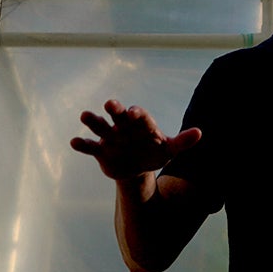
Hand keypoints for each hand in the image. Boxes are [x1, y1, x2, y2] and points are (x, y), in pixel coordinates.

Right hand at [69, 99, 201, 180]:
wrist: (137, 168)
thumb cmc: (154, 152)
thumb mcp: (169, 149)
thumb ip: (182, 142)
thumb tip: (199, 132)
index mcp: (141, 124)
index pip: (140, 116)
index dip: (137, 114)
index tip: (134, 113)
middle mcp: (124, 126)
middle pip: (118, 115)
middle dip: (115, 109)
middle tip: (110, 103)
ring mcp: (111, 137)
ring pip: (100, 126)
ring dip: (93, 121)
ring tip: (84, 115)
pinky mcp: (100, 151)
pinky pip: (90, 146)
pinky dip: (82, 144)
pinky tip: (73, 141)